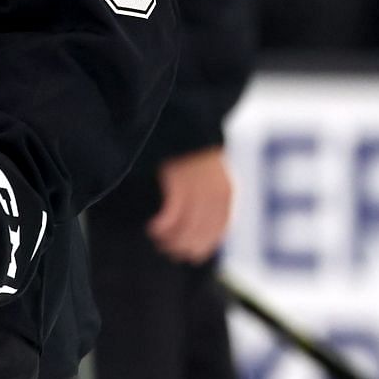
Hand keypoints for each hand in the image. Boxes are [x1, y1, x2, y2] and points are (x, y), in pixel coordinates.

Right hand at [148, 146, 232, 263]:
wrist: (187, 122)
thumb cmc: (194, 152)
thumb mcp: (211, 176)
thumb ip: (210, 200)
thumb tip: (200, 229)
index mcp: (226, 193)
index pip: (218, 230)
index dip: (204, 246)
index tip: (191, 256)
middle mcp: (215, 193)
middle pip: (201, 231)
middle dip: (185, 246)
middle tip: (170, 251)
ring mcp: (197, 187)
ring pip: (186, 226)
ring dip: (172, 239)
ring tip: (159, 241)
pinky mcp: (178, 181)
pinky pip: (171, 212)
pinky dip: (162, 225)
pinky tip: (153, 228)